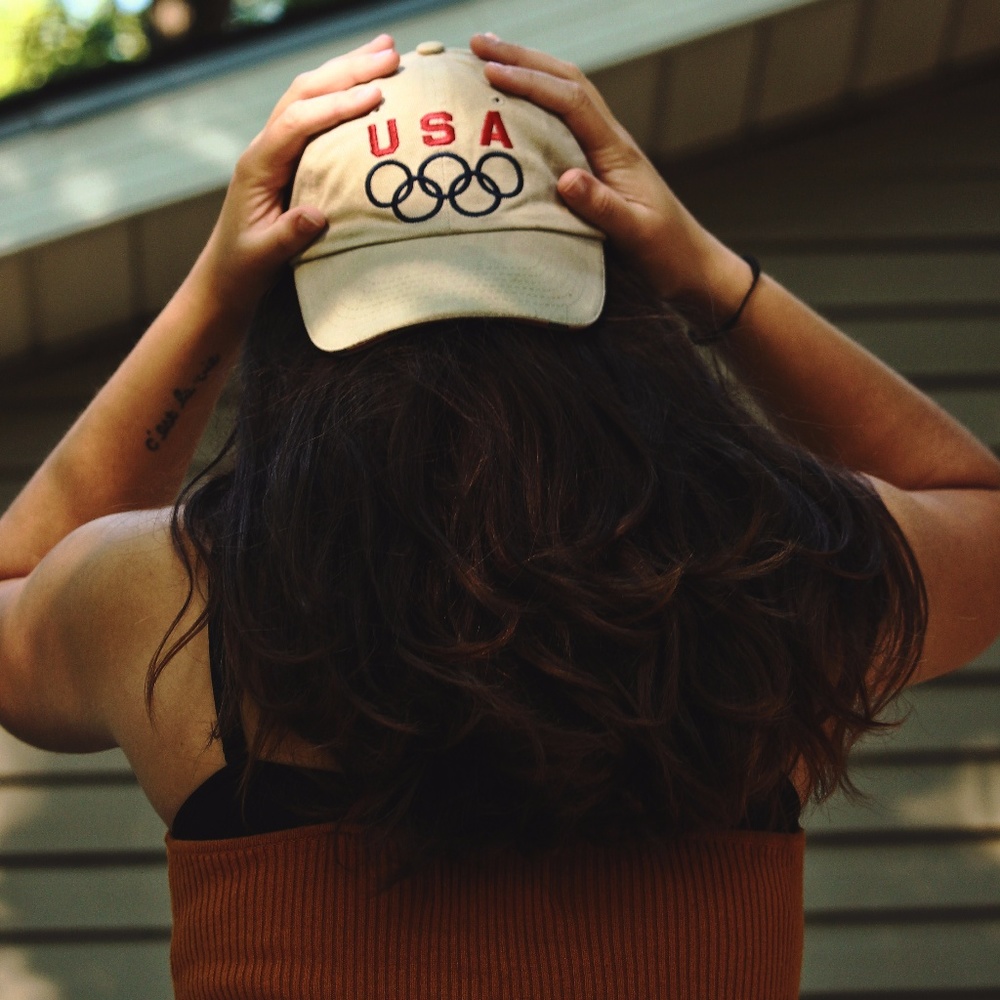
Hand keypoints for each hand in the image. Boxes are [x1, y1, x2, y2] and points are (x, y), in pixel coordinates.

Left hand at [195, 35, 400, 318]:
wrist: (228, 269)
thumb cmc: (245, 265)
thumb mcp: (264, 256)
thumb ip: (288, 235)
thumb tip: (317, 215)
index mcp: (257, 165)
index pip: (297, 122)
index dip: (335, 106)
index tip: (374, 96)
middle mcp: (265, 145)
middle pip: (305, 92)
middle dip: (347, 70)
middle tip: (390, 53)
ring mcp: (276, 145)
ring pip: (310, 93)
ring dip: (347, 69)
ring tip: (386, 48)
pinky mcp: (290, 152)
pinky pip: (316, 111)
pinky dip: (343, 90)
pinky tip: (368, 80)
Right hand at [470, 34, 747, 309]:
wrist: (691, 264)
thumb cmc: (667, 252)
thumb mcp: (635, 234)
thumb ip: (601, 206)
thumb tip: (565, 178)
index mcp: (617, 152)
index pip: (571, 102)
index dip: (531, 82)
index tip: (492, 72)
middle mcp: (611, 141)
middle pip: (568, 82)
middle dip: (523, 58)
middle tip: (478, 44)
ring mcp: (606, 151)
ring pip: (567, 95)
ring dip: (530, 70)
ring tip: (491, 59)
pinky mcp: (600, 165)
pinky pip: (565, 120)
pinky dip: (538, 101)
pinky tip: (517, 103)